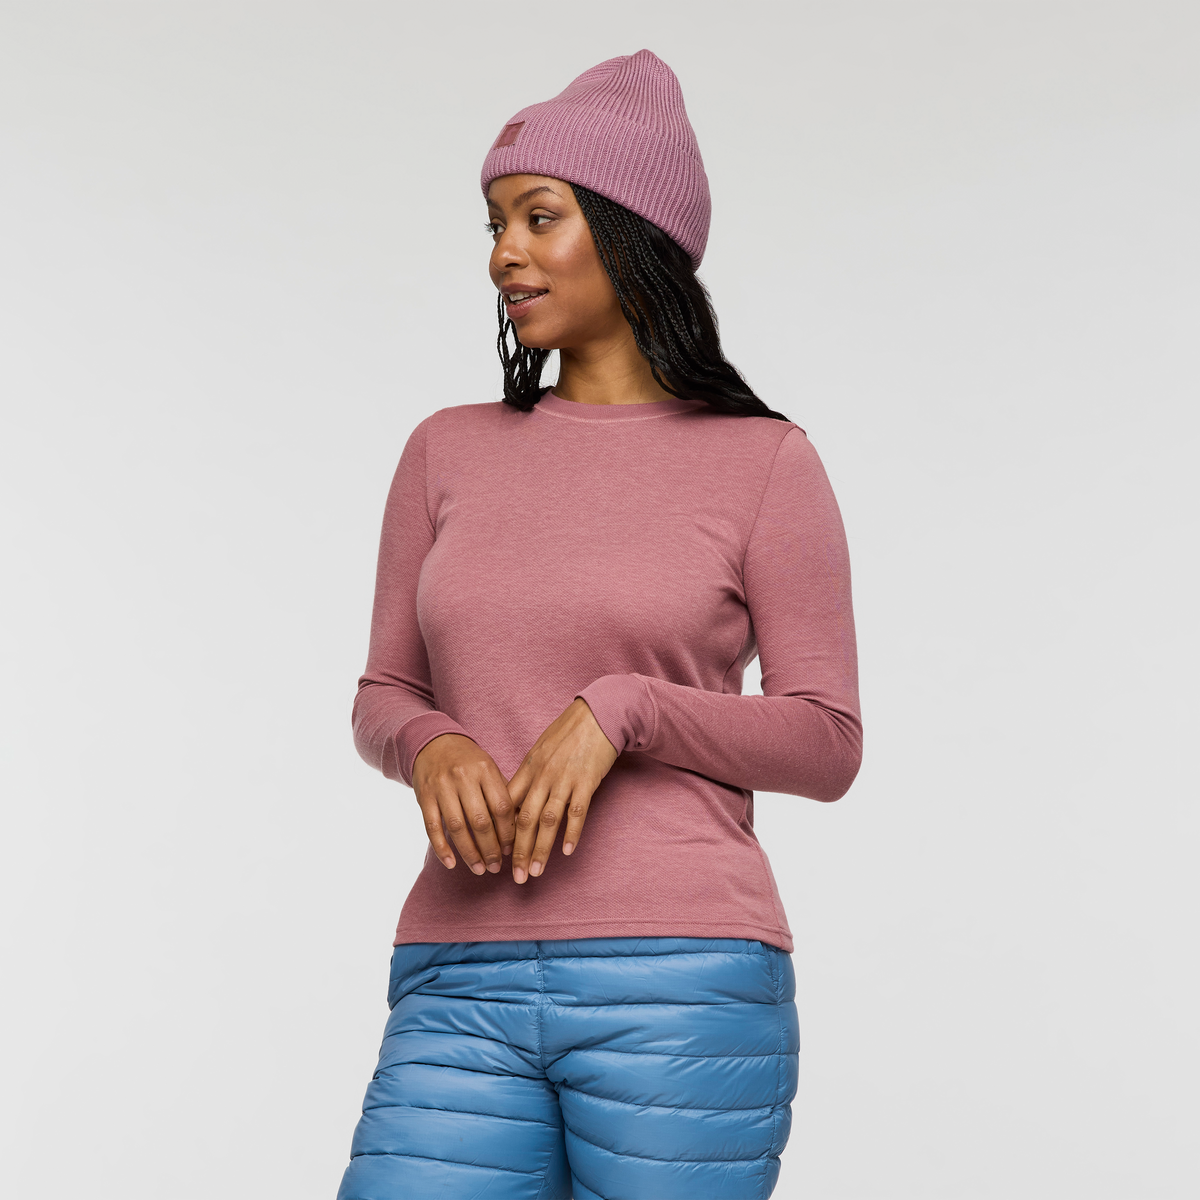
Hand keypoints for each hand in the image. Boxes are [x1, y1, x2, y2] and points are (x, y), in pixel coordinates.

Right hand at [411, 734, 515, 874]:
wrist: (434, 743)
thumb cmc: (469, 761)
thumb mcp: (488, 768)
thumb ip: (502, 793)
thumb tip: (518, 829)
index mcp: (485, 770)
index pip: (501, 807)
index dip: (508, 832)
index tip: (511, 849)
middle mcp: (463, 777)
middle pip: (480, 821)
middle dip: (490, 848)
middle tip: (496, 867)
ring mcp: (442, 787)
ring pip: (457, 827)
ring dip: (469, 853)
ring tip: (479, 869)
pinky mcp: (424, 797)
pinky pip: (432, 827)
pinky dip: (442, 848)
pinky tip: (451, 863)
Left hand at [507, 698, 618, 883]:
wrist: (598, 714)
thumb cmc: (569, 732)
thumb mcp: (541, 749)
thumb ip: (529, 774)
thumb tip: (517, 798)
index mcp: (528, 768)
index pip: (508, 805)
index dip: (502, 831)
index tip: (499, 853)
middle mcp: (542, 776)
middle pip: (525, 820)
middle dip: (519, 852)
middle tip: (516, 877)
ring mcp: (564, 779)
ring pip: (548, 821)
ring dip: (541, 849)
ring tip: (536, 872)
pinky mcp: (586, 781)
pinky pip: (577, 812)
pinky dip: (571, 833)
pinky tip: (567, 851)